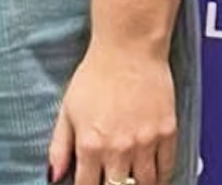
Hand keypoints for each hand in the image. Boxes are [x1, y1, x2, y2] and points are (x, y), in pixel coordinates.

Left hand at [47, 42, 177, 184]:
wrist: (128, 50)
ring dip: (137, 184)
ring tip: (130, 178)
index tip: (89, 184)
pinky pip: (167, 169)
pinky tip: (151, 173)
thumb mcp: (67, 109)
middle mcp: (118, 148)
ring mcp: (145, 143)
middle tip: (110, 178)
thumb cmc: (95, 75)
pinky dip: (160, 176)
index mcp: (90, 144)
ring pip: (145, 184)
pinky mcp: (167, 134)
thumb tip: (53, 176)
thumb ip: (59, 146)